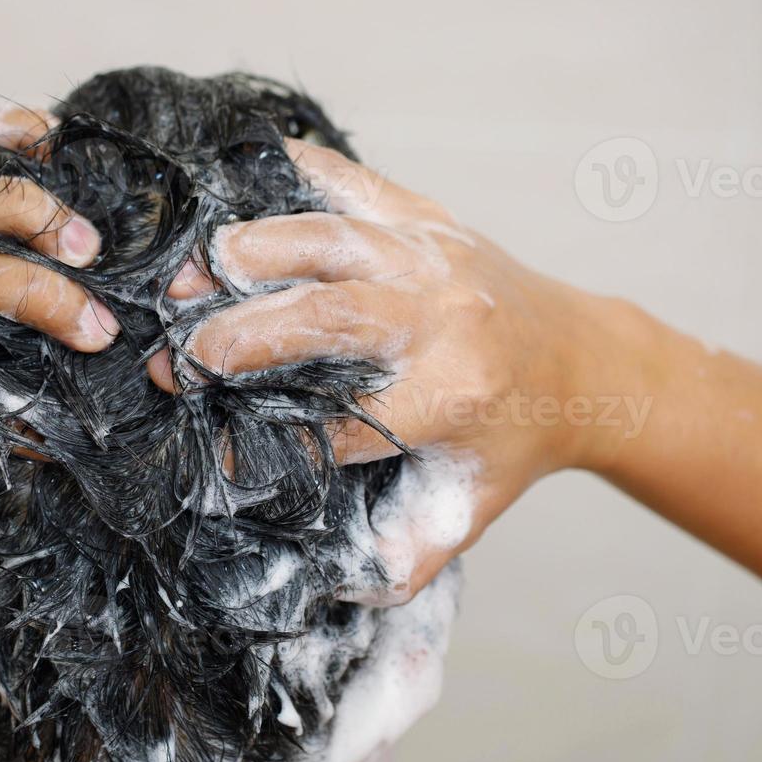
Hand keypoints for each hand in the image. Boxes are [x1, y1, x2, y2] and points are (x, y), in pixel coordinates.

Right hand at [149, 139, 624, 602]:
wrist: (585, 363)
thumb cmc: (512, 440)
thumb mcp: (465, 510)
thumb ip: (401, 558)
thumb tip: (328, 588)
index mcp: (451, 398)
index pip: (339, 422)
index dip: (264, 439)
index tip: (211, 448)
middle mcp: (443, 320)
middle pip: (326, 319)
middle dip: (237, 338)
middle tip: (175, 358)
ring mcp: (433, 256)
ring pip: (328, 240)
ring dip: (247, 256)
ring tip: (184, 277)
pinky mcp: (426, 216)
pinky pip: (350, 181)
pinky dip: (290, 174)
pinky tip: (232, 184)